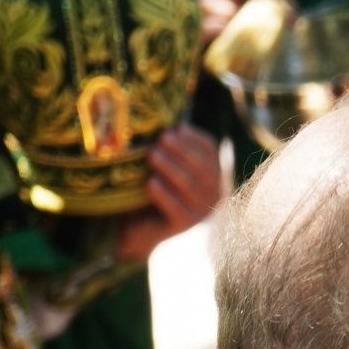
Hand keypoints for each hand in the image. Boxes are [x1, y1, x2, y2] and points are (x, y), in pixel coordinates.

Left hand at [116, 126, 223, 262]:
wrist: (136, 229)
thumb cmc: (146, 190)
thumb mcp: (160, 165)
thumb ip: (167, 147)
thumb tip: (165, 119)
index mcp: (209, 174)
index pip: (210, 152)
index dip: (195, 139)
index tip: (176, 127)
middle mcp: (211, 193)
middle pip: (204, 168)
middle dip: (183, 151)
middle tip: (161, 138)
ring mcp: (200, 212)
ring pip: (191, 187)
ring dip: (171, 169)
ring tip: (152, 156)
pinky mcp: (184, 226)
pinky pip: (177, 209)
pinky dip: (164, 195)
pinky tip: (150, 184)